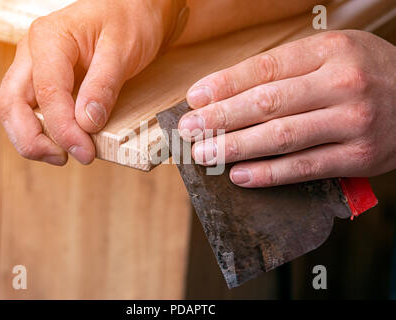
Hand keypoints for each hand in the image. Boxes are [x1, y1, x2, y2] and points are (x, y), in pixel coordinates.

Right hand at [0, 0, 176, 164]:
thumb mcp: (123, 50)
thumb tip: (86, 123)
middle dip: (32, 139)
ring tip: (64, 155)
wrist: (133, 11)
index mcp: (49, 38)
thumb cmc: (128, 21)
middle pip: (11, 103)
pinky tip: (62, 142)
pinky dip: (41, 130)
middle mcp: (33, 52)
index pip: (47, 92)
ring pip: (15, 109)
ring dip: (32, 138)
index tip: (84, 151)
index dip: (63, 128)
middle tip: (65, 158)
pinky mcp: (44, 79)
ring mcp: (35, 66)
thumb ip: (103, 85)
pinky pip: (31, 109)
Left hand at [179, 30, 395, 186]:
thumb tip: (229, 92)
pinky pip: (305, 168)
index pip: (264, 69)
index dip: (224, 85)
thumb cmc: (367, 73)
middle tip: (190, 129)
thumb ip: (286, 70)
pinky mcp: (360, 157)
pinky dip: (268, 174)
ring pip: (282, 137)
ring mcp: (353, 122)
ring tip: (205, 153)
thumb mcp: (332, 54)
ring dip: (236, 148)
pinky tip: (239, 175)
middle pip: (268, 103)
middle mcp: (343, 84)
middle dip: (221, 118)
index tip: (194, 98)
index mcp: (330, 51)